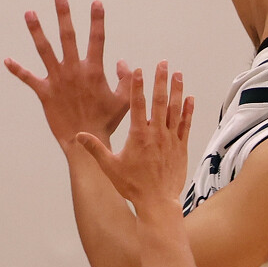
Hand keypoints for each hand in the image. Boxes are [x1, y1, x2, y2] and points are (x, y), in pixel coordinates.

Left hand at [6, 0, 131, 153]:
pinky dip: (17, 69)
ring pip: (44, 50)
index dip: (97, 20)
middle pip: (67, 37)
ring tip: (29, 13)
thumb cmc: (106, 121)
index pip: (97, 39)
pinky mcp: (44, 93)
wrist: (86, 141)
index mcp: (94, 70)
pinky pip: (28, 78)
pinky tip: (6, 60)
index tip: (96, 3)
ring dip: (36, 31)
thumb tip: (121, 62)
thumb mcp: (124, 100)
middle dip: (64, 15)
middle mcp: (74, 70)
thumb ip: (126, 79)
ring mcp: (57, 80)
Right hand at [76, 62, 192, 209]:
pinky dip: (188, 111)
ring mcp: (171, 140)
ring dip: (177, 90)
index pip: (137, 105)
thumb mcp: (110, 167)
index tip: (138, 70)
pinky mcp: (181, 147)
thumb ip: (95, 149)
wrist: (158, 202)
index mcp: (138, 136)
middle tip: (163, 64)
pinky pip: (186, 125)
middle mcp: (156, 134)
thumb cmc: (133, 186)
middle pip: (159, 101)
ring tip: (178, 74)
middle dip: (161, 80)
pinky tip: (190, 98)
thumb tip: (78, 136)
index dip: (137, 86)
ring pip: (175, 110)